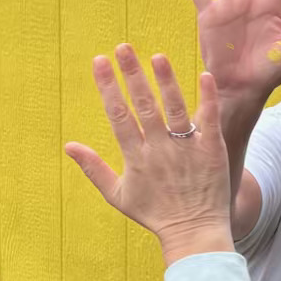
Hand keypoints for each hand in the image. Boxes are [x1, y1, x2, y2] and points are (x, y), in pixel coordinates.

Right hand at [65, 46, 233, 261]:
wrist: (194, 233)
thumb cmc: (155, 214)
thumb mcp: (118, 194)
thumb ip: (93, 168)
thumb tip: (68, 146)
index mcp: (136, 158)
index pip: (118, 116)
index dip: (108, 87)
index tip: (99, 61)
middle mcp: (160, 150)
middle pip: (144, 106)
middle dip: (132, 75)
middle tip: (123, 47)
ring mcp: (187, 149)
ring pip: (175, 110)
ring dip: (166, 82)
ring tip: (157, 56)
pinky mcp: (212, 151)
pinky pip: (210, 121)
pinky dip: (208, 98)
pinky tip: (205, 75)